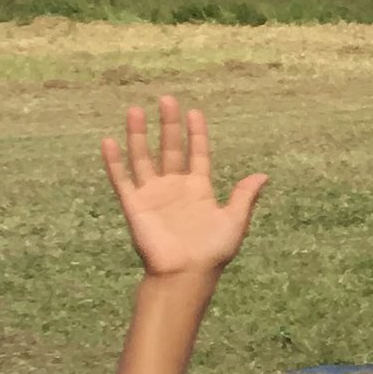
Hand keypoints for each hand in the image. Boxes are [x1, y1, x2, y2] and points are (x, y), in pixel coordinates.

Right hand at [101, 97, 267, 283]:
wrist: (187, 274)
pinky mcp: (134, 205)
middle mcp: (174, 188)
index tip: (194, 112)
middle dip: (168, 125)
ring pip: (143, 158)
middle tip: (166, 99)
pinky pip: (122, 179)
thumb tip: (263, 175)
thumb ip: (245, 197)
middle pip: (170, 149)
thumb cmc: (212, 252)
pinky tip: (109, 141)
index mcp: (199, 190)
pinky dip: (115, 161)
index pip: (197, 154)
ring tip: (135, 110)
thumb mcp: (235, 221)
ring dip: (139, 135)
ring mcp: (153, 195)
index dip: (196, 133)